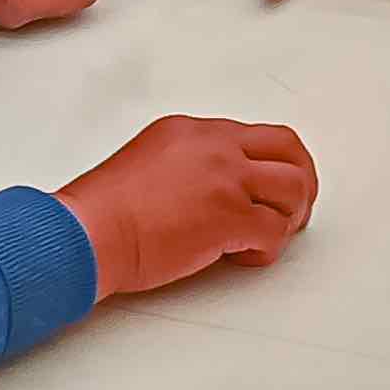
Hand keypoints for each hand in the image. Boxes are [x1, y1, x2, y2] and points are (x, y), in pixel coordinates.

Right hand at [58, 116, 318, 297]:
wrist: (87, 232)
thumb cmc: (104, 212)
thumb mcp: (150, 162)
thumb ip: (189, 167)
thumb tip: (214, 192)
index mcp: (195, 131)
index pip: (257, 137)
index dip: (275, 166)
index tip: (272, 191)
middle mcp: (216, 146)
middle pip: (289, 149)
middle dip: (301, 181)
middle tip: (293, 212)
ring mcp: (226, 179)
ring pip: (293, 188)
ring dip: (288, 217)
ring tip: (265, 238)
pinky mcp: (229, 217)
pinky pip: (274, 232)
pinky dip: (266, 250)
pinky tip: (242, 258)